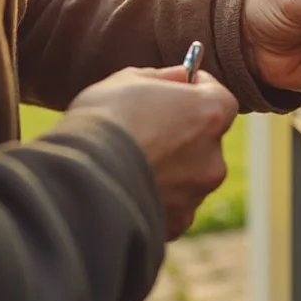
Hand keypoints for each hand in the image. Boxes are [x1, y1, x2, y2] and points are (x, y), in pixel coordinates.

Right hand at [68, 66, 238, 239]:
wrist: (78, 179)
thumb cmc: (102, 120)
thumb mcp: (127, 80)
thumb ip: (163, 77)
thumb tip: (181, 76)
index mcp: (208, 115)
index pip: (221, 99)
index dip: (201, 91)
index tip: (182, 87)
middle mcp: (213, 158)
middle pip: (206, 141)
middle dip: (184, 134)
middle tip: (149, 128)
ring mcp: (196, 195)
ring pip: (189, 176)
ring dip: (171, 168)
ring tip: (131, 162)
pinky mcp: (176, 223)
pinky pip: (172, 206)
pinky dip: (157, 197)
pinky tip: (127, 187)